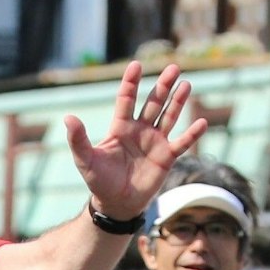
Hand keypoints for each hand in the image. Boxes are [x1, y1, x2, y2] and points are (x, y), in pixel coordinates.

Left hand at [65, 61, 209, 224]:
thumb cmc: (99, 182)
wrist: (116, 204)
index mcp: (121, 127)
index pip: (127, 100)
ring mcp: (155, 142)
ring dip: (178, 101)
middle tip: (173, 67)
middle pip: (153, 103)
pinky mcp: (166, 157)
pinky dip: (192, 134)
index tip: (136, 65)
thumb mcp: (85, 160)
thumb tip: (68, 118)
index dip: (131, 83)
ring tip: (186, 84)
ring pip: (169, 117)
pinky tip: (202, 122)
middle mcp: (140, 130)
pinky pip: (182, 143)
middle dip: (163, 86)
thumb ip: (78, 139)